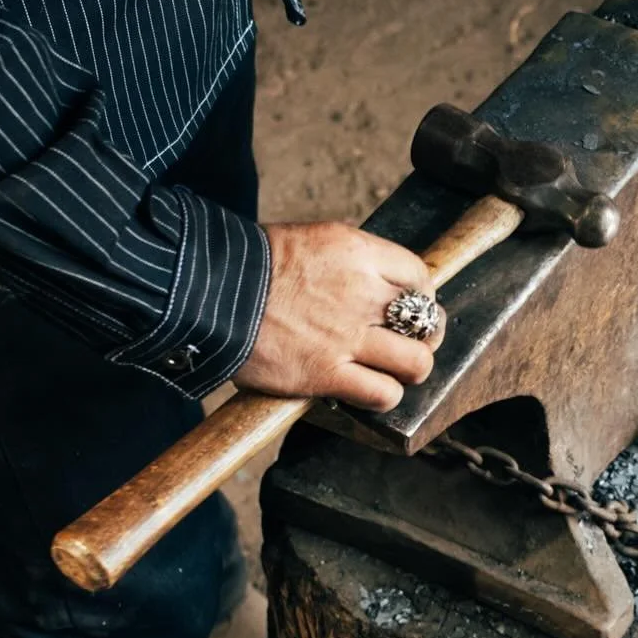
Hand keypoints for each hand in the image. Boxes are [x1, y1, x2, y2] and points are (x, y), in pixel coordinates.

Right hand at [232, 220, 444, 410]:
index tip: (411, 309)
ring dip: (410, 371)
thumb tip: (370, 280)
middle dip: (425, 337)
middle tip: (409, 345)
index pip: (419, 275)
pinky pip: (381, 393)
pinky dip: (383, 397)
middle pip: (427, 321)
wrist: (211, 290)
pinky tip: (369, 392)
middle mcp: (362, 293)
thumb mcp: (310, 240)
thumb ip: (347, 261)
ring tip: (394, 373)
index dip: (423, 297)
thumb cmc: (251, 265)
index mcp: (358, 253)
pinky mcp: (326, 373)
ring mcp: (347, 336)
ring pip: (415, 363)